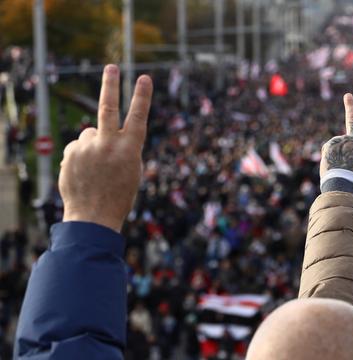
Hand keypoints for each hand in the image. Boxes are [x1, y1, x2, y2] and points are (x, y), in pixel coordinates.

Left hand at [60, 65, 152, 232]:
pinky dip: (81, 156)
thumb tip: (100, 131)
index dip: (142, 96)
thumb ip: (122, 147)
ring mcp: (87, 148)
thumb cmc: (119, 195)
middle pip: (108, 107)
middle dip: (111, 85)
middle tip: (111, 67)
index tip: (145, 77)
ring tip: (96, 169)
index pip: (138, 116)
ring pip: (90, 134)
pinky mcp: (70, 154)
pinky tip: (84, 174)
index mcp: (130, 149)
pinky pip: (78, 147)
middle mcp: (108, 144)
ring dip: (93, 145)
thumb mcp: (132, 170)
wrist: (93, 217)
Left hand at [320, 93, 352, 179]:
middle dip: (351, 107)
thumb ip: (350, 155)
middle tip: (348, 96)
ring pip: (336, 149)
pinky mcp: (330, 143)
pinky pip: (328, 152)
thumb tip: (337, 152)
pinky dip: (328, 160)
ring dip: (335, 158)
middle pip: (352, 120)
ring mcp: (342, 140)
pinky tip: (331, 165)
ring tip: (338, 167)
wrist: (343, 181)